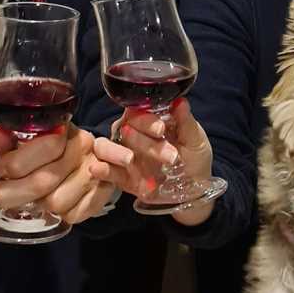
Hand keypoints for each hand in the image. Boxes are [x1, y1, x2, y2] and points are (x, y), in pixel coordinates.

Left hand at [0, 123, 119, 225]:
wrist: (95, 155)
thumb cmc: (56, 148)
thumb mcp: (32, 138)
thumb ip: (13, 140)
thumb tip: (0, 138)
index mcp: (66, 131)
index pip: (40, 149)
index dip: (12, 164)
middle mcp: (83, 151)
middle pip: (42, 182)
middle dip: (13, 193)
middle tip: (1, 193)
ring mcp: (95, 175)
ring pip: (56, 203)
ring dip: (38, 204)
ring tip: (32, 197)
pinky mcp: (102, 195)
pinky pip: (73, 215)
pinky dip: (58, 214)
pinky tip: (52, 201)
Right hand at [92, 98, 217, 226]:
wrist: (194, 191)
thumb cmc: (194, 158)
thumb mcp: (195, 140)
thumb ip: (185, 122)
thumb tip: (180, 101)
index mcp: (149, 121)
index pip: (139, 112)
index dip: (147, 120)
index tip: (161, 129)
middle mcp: (132, 134)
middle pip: (126, 130)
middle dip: (145, 143)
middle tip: (170, 157)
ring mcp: (124, 155)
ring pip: (108, 146)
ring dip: (115, 151)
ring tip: (129, 159)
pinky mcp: (121, 177)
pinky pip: (106, 170)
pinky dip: (102, 170)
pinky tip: (98, 169)